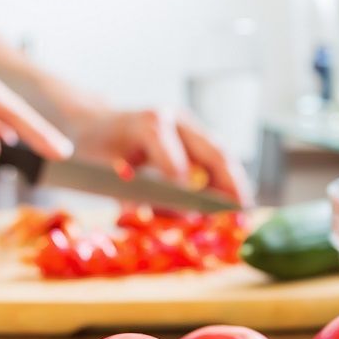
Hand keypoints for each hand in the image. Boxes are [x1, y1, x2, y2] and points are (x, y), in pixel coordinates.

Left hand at [69, 107, 252, 205]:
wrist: (95, 121)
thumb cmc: (95, 146)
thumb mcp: (100, 170)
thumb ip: (125, 193)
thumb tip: (148, 219)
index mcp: (150, 123)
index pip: (176, 161)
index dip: (186, 192)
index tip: (194, 217)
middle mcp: (175, 119)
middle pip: (213, 151)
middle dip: (229, 183)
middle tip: (240, 211)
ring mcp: (187, 125)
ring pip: (220, 153)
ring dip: (234, 182)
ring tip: (243, 209)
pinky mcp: (192, 135)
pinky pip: (215, 157)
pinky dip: (226, 179)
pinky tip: (233, 201)